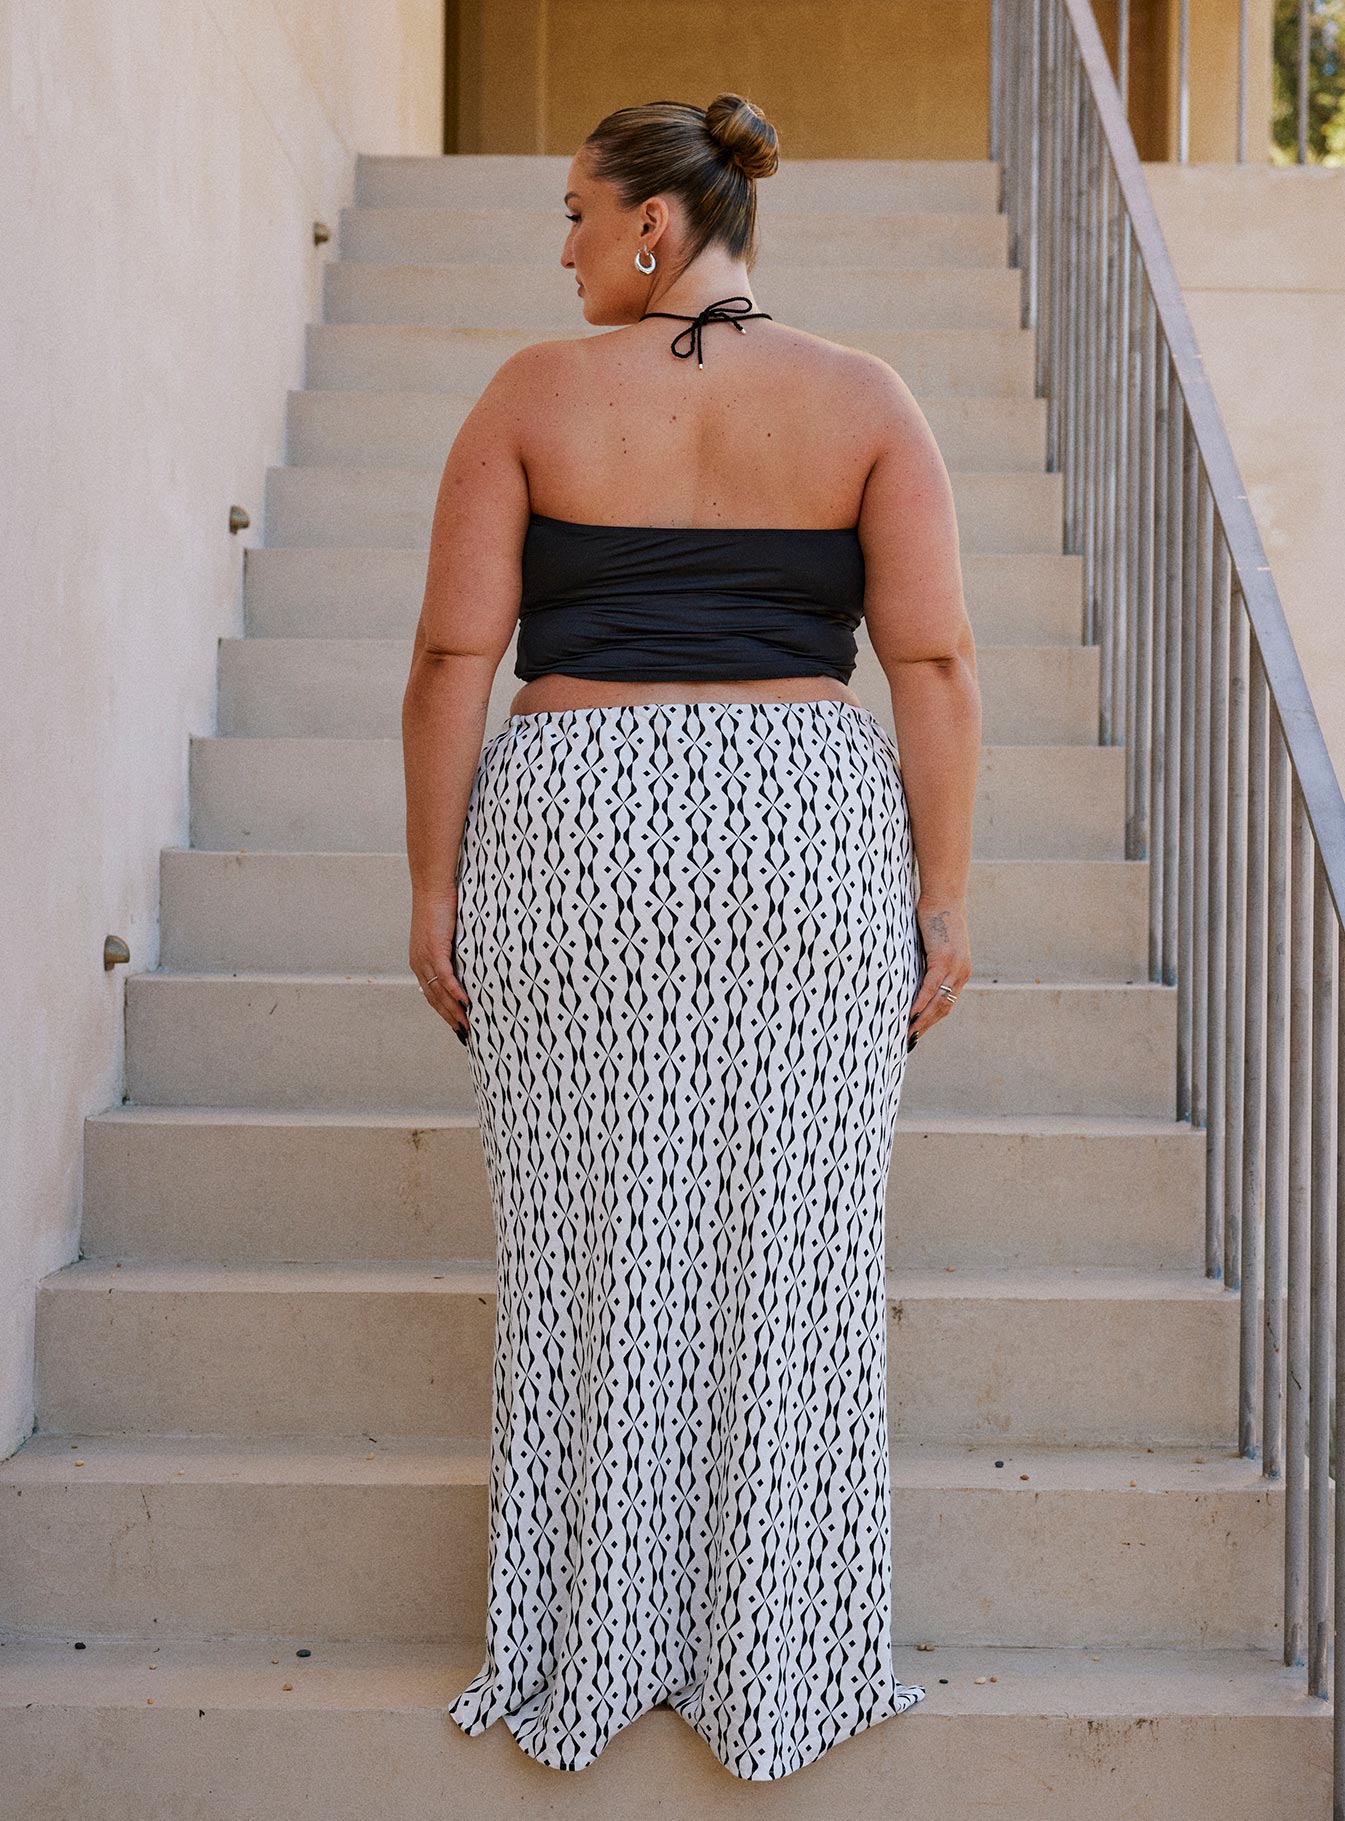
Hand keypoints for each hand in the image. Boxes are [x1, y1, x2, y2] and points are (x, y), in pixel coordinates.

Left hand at [410, 890, 469, 1042]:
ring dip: (454, 1010)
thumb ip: (452, 951)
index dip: (442, 1011)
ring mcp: (425, 958)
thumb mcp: (446, 934)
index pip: (430, 994)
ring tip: (467, 1024)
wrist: (433, 887)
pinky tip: (465, 1003)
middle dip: (449, 1017)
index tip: (456, 1025)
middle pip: (434, 999)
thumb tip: (467, 963)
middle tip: (464, 1033)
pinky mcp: (435, 949)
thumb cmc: (442, 907)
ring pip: (439, 992)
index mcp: (419, 961)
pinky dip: (455, 992)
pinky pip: (445, 977)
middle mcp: (418, 963)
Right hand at [907, 898, 969, 1043]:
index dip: (932, 1020)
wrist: (943, 896)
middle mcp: (962, 973)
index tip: (917, 1032)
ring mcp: (954, 967)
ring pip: (938, 1003)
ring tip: (907, 1034)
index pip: (947, 1004)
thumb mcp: (933, 945)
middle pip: (944, 1009)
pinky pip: (930, 988)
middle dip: (926, 1026)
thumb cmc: (935, 916)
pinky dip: (919, 1004)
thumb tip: (911, 975)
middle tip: (909, 1041)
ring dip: (922, 1021)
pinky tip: (909, 1015)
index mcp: (961, 972)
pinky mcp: (943, 959)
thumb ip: (927, 963)